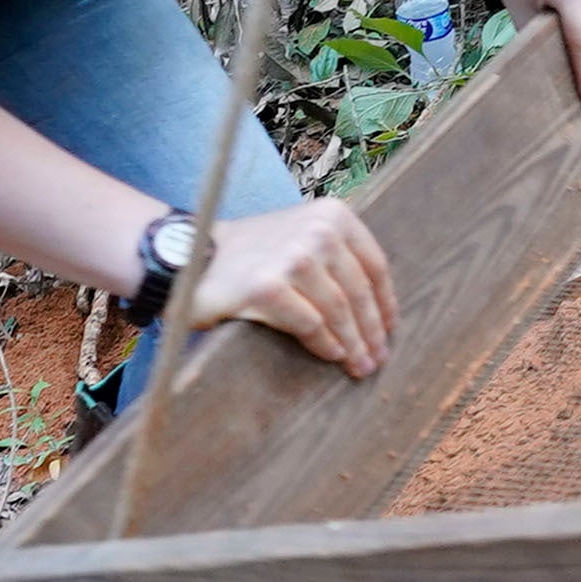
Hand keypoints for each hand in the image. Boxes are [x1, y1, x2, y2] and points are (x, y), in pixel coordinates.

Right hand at [183, 195, 397, 378]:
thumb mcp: (302, 236)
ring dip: (353, 345)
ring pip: (339, 311)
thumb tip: (378, 309)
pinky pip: (311, 325)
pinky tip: (332, 356)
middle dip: (372, 331)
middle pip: (358, 292)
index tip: (389, 329)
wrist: (191, 257)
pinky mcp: (268, 288)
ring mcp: (293, 258)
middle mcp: (317, 231)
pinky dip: (325, 345)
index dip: (385, 303)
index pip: (374, 266)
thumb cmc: (252, 254)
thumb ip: (338, 258)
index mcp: (333, 215)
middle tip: (378, 358)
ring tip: (360, 366)